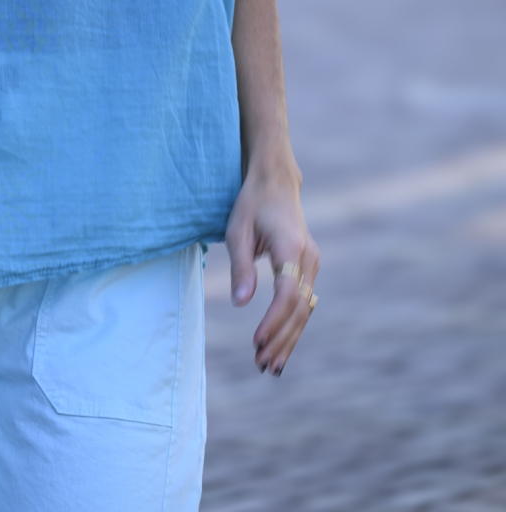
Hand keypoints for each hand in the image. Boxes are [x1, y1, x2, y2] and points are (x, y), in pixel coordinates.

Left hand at [225, 159, 319, 376]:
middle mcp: (309, 258)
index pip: (287, 294)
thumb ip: (241, 266)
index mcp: (291, 247)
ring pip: (304, 310)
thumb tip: (240, 303)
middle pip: (299, 309)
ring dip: (289, 339)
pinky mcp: (309, 269)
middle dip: (281, 339)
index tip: (257, 341)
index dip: (273, 321)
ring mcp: (313, 264)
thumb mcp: (238, 230)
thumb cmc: (252, 204)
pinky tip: (280, 347)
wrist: (276, 183)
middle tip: (262, 365)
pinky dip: (292, 326)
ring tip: (271, 367)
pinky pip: (303, 303)